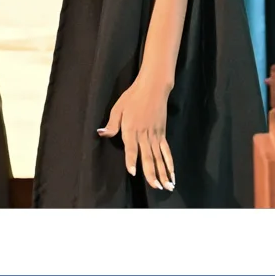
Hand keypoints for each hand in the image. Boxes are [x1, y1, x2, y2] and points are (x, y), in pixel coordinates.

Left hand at [99, 75, 175, 191]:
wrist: (152, 88)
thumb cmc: (132, 97)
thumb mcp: (117, 109)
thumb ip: (111, 124)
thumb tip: (101, 134)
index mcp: (131, 129)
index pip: (131, 148)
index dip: (132, 160)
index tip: (133, 172)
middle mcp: (144, 135)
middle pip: (148, 157)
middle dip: (152, 173)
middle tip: (155, 187)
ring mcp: (155, 135)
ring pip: (159, 157)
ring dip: (163, 172)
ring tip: (167, 186)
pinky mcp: (162, 134)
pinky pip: (166, 151)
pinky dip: (170, 163)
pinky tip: (173, 173)